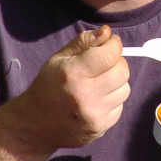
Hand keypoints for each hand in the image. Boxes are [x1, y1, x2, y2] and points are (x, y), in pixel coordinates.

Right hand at [17, 25, 130, 150]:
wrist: (35, 125)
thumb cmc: (49, 85)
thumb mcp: (60, 58)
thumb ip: (84, 42)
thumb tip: (108, 32)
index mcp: (72, 73)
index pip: (110, 54)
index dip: (114, 44)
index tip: (110, 43)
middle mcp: (84, 95)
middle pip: (122, 71)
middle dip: (117, 63)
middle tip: (104, 64)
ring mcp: (93, 114)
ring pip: (125, 89)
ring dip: (116, 82)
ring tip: (98, 84)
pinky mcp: (100, 128)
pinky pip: (120, 106)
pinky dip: (112, 100)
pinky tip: (96, 100)